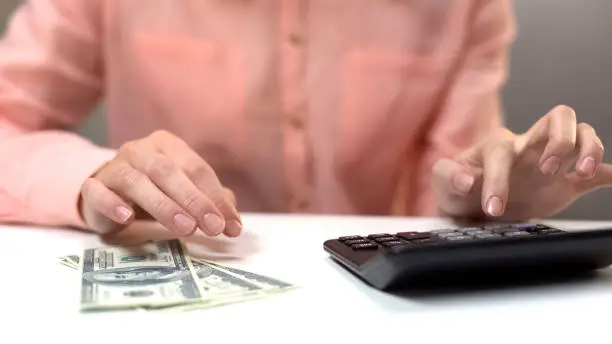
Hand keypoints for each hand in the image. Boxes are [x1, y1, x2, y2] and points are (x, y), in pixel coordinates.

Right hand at [79, 130, 241, 236]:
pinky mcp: (93, 186)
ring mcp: (114, 166)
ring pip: (137, 181)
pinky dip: (113, 204)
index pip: (197, 169)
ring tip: (184, 228)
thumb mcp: (184, 194)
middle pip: (169, 172)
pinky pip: (99, 192)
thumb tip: (232, 220)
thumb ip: (210, 201)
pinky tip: (127, 218)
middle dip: (194, 200)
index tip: (231, 226)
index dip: (216, 197)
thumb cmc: (154, 192)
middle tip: (212, 227)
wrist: (106, 194)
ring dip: (163, 205)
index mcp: (168, 145)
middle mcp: (141, 150)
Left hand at [431, 105, 611, 220]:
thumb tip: (464, 181)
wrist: (473, 204)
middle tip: (547, 170)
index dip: (498, 180)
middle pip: (559, 118)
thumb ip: (447, 176)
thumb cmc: (458, 188)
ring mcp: (550, 162)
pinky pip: (597, 173)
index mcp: (497, 145)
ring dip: (589, 149)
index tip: (493, 208)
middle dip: (559, 140)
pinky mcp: (565, 184)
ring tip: (581, 173)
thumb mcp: (442, 182)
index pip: (503, 153)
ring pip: (582, 136)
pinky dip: (609, 173)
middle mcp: (528, 147)